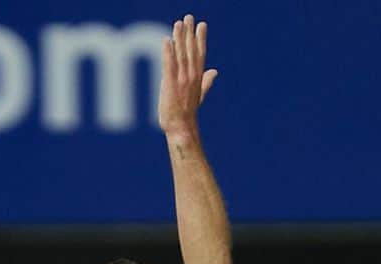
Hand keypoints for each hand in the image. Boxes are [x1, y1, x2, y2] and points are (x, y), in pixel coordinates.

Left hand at [158, 14, 217, 136]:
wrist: (181, 128)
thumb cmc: (187, 113)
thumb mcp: (199, 95)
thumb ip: (206, 81)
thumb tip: (215, 71)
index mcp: (198, 77)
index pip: (200, 54)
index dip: (201, 38)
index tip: (202, 24)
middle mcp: (190, 76)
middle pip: (190, 50)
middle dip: (189, 33)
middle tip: (189, 17)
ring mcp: (180, 80)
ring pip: (180, 54)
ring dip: (179, 38)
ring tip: (178, 23)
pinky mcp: (169, 84)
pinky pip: (168, 65)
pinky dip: (168, 52)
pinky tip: (166, 41)